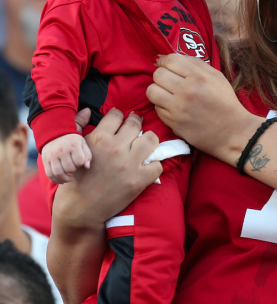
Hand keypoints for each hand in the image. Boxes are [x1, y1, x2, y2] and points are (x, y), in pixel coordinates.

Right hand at [42, 133, 91, 183]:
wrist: (55, 134)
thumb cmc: (72, 141)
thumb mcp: (82, 143)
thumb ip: (87, 154)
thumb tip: (87, 167)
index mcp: (73, 145)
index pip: (79, 161)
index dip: (80, 164)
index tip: (79, 161)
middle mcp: (62, 151)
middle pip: (69, 168)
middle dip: (73, 171)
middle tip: (74, 168)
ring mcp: (52, 156)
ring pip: (58, 173)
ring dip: (65, 179)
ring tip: (69, 178)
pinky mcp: (45, 161)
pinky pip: (49, 174)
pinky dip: (55, 180)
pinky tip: (61, 181)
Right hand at [53, 109, 161, 230]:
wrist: (79, 212)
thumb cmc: (74, 181)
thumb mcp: (73, 151)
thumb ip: (79, 127)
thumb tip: (86, 110)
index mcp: (99, 139)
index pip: (117, 115)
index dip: (119, 116)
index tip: (121, 121)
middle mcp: (116, 148)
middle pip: (136, 123)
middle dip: (136, 123)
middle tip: (135, 128)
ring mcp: (129, 164)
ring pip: (152, 139)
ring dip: (149, 141)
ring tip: (144, 144)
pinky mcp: (139, 180)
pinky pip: (158, 164)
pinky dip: (154, 165)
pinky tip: (147, 166)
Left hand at [147, 54, 261, 161]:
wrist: (231, 130)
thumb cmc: (225, 101)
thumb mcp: (216, 76)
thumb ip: (195, 63)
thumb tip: (170, 56)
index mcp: (198, 76)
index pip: (170, 60)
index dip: (164, 60)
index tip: (165, 64)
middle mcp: (186, 90)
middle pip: (158, 74)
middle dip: (161, 75)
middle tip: (169, 80)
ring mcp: (178, 108)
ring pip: (151, 91)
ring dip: (157, 90)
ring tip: (167, 93)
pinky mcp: (173, 123)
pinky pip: (156, 108)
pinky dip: (162, 106)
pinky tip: (173, 107)